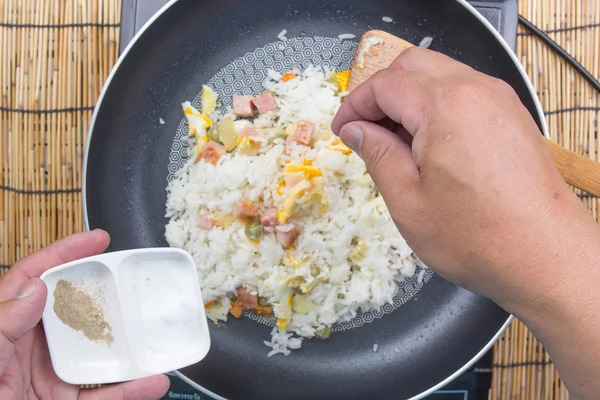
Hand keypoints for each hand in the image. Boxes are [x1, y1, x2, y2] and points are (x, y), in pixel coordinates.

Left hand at [0, 230, 168, 399]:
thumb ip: (0, 325)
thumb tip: (35, 292)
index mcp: (4, 330)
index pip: (33, 280)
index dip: (64, 254)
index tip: (96, 240)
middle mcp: (29, 349)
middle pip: (72, 309)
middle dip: (103, 291)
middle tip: (131, 280)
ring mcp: (49, 377)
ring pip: (94, 350)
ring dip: (126, 342)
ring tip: (150, 329)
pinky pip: (104, 395)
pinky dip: (132, 390)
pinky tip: (153, 381)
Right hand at [332, 47, 599, 311]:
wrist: (546, 256)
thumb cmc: (475, 237)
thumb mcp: (408, 201)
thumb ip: (378, 155)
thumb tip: (356, 130)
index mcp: (445, 106)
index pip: (385, 84)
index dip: (355, 104)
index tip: (341, 131)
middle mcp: (476, 90)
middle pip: (412, 66)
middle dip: (380, 93)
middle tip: (363, 130)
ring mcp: (500, 100)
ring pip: (440, 75)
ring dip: (409, 98)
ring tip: (394, 141)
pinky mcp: (512, 116)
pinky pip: (464, 92)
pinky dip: (436, 105)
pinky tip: (428, 144)